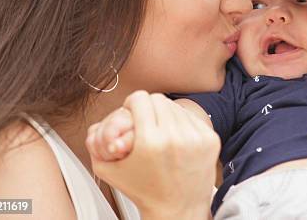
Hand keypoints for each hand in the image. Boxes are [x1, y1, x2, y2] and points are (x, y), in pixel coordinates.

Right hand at [87, 90, 219, 218]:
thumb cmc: (145, 191)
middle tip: (145, 121)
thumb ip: (96, 143)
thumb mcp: (109, 170)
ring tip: (160, 131)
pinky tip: (175, 138)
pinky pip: (191, 117)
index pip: (140, 98)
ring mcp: (195, 138)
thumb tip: (98, 124)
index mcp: (150, 142)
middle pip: (158, 99)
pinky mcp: (210, 139)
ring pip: (176, 106)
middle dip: (148, 108)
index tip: (132, 111)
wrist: (178, 209)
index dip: (132, 103)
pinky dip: (181, 123)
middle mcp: (175, 138)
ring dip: (165, 115)